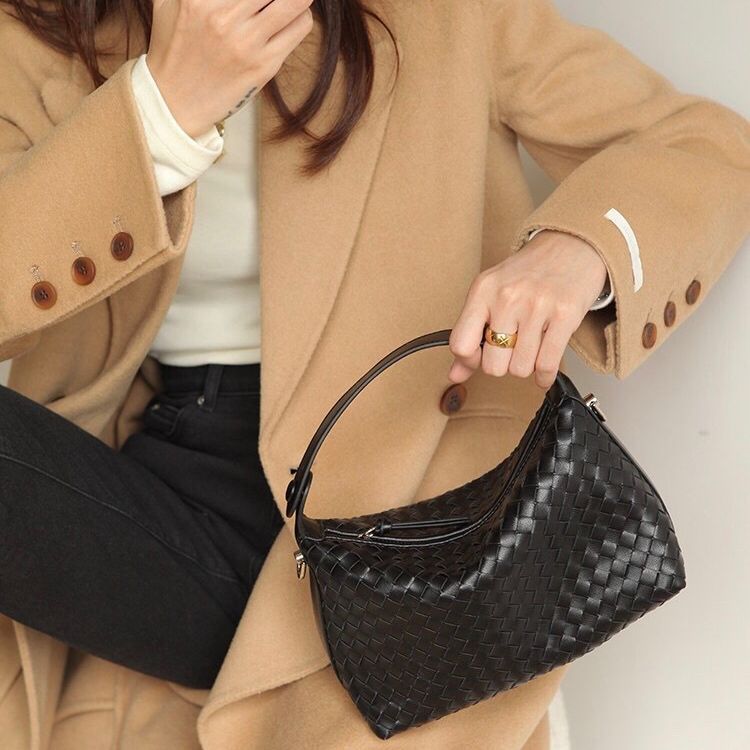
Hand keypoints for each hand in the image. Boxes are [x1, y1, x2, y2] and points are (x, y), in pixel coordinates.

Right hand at [146, 0, 313, 137]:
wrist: (175, 102)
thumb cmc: (173, 47)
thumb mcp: (170, 2)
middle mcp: (223, 18)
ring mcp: (247, 43)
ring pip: (295, 0)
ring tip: (286, 2)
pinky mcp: (265, 65)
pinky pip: (300, 26)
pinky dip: (300, 15)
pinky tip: (289, 17)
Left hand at [447, 231, 607, 388]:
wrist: (571, 245)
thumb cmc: (528, 272)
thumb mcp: (491, 293)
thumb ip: (470, 333)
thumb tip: (455, 374)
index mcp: (483, 291)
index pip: (460, 345)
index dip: (469, 361)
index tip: (479, 358)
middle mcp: (507, 297)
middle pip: (493, 365)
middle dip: (503, 365)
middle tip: (511, 351)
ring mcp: (536, 306)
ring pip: (520, 368)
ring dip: (526, 367)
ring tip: (530, 350)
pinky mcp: (565, 315)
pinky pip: (547, 364)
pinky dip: (545, 375)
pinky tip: (544, 370)